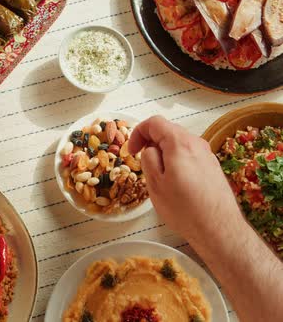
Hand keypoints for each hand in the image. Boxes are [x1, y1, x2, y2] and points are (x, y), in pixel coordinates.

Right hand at [128, 116, 242, 243]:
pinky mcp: (212, 167)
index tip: (132, 150)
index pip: (154, 122)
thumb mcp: (155, 183)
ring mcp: (207, 155)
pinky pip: (189, 156)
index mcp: (180, 143)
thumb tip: (149, 150)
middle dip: (151, 143)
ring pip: (179, 144)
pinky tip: (174, 182)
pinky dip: (176, 161)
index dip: (138, 133)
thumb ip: (148, 159)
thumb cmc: (185, 209)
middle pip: (168, 131)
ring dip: (164, 153)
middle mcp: (196, 144)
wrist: (217, 228)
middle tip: (141, 162)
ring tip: (157, 175)